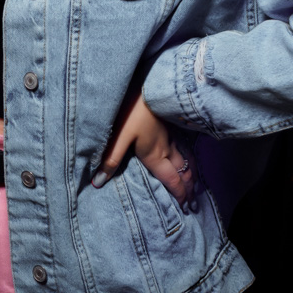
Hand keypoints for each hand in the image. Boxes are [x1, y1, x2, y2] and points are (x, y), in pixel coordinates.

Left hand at [92, 87, 197, 207]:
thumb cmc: (132, 112)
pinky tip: (186, 157)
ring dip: (191, 175)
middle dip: (188, 189)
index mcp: (154, 155)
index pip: (171, 180)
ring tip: (194, 185)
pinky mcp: (171, 126)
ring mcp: (171, 136)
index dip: (179, 194)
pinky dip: (189, 159)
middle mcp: (166, 149)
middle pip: (183, 172)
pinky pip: (184, 148)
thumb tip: (97, 183)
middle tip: (191, 202)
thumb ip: (110, 160)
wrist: (148, 86)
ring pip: (186, 160)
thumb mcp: (118, 137)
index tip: (184, 207)